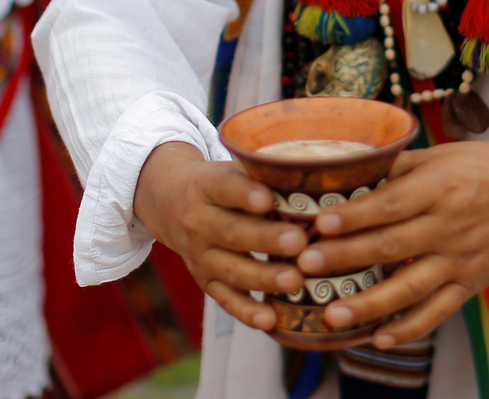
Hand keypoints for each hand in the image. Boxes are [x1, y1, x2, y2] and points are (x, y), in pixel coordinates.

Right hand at [132, 142, 310, 331]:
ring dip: (264, 278)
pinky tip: (270, 320)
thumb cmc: (223, 183)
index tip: (267, 200)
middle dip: (266, 239)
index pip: (224, 188)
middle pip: (232, 232)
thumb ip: (267, 174)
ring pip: (232, 269)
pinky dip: (247, 312)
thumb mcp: (235, 168)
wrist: (171, 202)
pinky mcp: (205, 282)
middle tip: (298, 242)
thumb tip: (317, 179)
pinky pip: (226, 300)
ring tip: (295, 281)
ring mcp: (200, 256)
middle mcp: (199, 222)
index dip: (245, 194)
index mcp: (206, 186)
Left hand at [293, 134, 488, 347]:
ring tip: (332, 315)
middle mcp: (450, 224)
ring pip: (410, 286)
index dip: (353, 215)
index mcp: (440, 187)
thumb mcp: (440, 155)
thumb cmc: (483, 165)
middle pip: (391, 245)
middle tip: (305, 266)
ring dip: (369, 303)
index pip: (389, 204)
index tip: (318, 223)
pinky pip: (438, 311)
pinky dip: (410, 327)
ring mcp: (461, 258)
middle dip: (345, 257)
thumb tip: (345, 170)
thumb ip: (396, 166)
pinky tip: (379, 338)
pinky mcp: (472, 282)